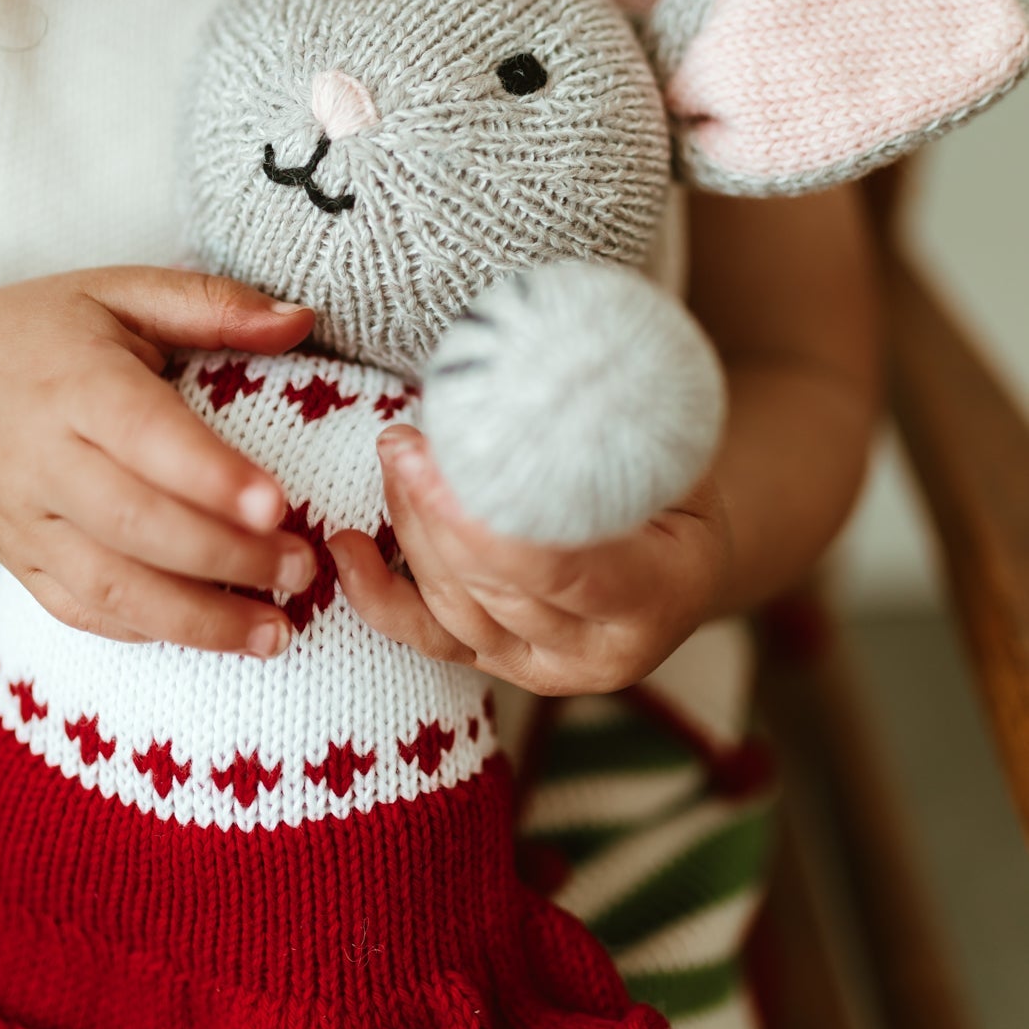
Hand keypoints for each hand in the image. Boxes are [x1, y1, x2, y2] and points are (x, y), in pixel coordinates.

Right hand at [0, 267, 316, 655]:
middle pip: (132, 523)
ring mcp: (21, 522)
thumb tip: (302, 319)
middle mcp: (37, 459)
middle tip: (303, 569)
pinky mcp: (17, 564)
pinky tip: (213, 636)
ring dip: (197, 620)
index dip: (209, 475)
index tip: (279, 505)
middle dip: (224, 557)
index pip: (142, 434)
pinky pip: (81, 612)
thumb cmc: (46, 333)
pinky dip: (149, 632)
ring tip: (276, 631)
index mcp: (69, 381)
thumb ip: (211, 304)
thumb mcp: (119, 292)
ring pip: (108, 586)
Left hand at [329, 426, 731, 694]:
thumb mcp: (677, 449)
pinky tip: (344, 549)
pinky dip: (378, 596)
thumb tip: (553, 360)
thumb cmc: (681, 484)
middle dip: (436, 512)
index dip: (490, 523)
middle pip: (495, 589)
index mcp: (658, 597)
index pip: (561, 568)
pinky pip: (426, 637)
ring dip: (410, 530)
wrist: (683, 554)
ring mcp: (544, 668)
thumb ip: (622, 426)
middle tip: (403, 439)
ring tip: (393, 456)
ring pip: (453, 607)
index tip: (440, 454)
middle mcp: (598, 653)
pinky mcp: (497, 663)